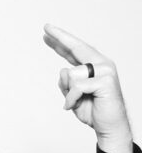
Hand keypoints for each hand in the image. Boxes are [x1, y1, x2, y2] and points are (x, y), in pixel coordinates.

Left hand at [43, 24, 132, 152]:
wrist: (108, 125)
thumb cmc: (92, 110)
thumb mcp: (72, 96)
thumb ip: (66, 83)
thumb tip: (62, 70)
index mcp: (93, 66)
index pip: (74, 50)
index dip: (60, 40)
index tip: (47, 31)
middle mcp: (101, 64)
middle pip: (76, 48)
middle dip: (60, 38)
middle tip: (45, 27)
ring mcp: (105, 70)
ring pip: (70, 75)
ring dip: (67, 93)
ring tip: (77, 102)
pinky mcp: (105, 80)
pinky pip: (76, 87)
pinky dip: (71, 99)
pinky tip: (75, 105)